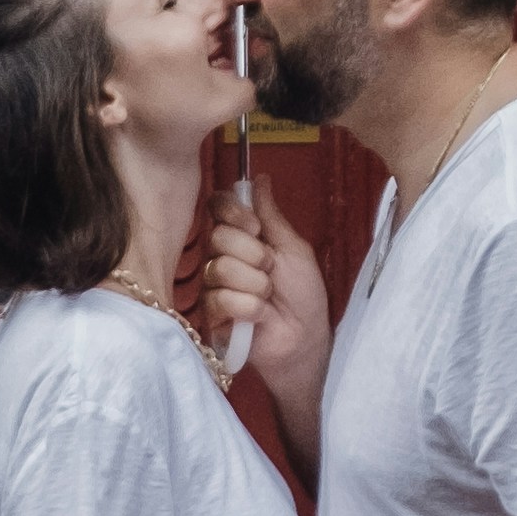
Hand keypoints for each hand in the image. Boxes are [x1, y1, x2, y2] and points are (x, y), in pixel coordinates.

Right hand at [198, 184, 328, 432]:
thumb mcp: (293, 248)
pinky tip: (260, 317)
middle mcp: (220, 256)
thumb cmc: (304, 294)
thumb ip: (272, 215)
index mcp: (240, 236)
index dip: (232, 212)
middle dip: (254, 255)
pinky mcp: (210, 315)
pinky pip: (222, 299)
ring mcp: (212, 286)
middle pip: (218, 237)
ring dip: (256, 285)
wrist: (306, 338)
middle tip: (271, 271)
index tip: (255, 227)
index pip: (217, 207)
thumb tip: (260, 178)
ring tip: (269, 298)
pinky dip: (251, 307)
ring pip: (220, 268)